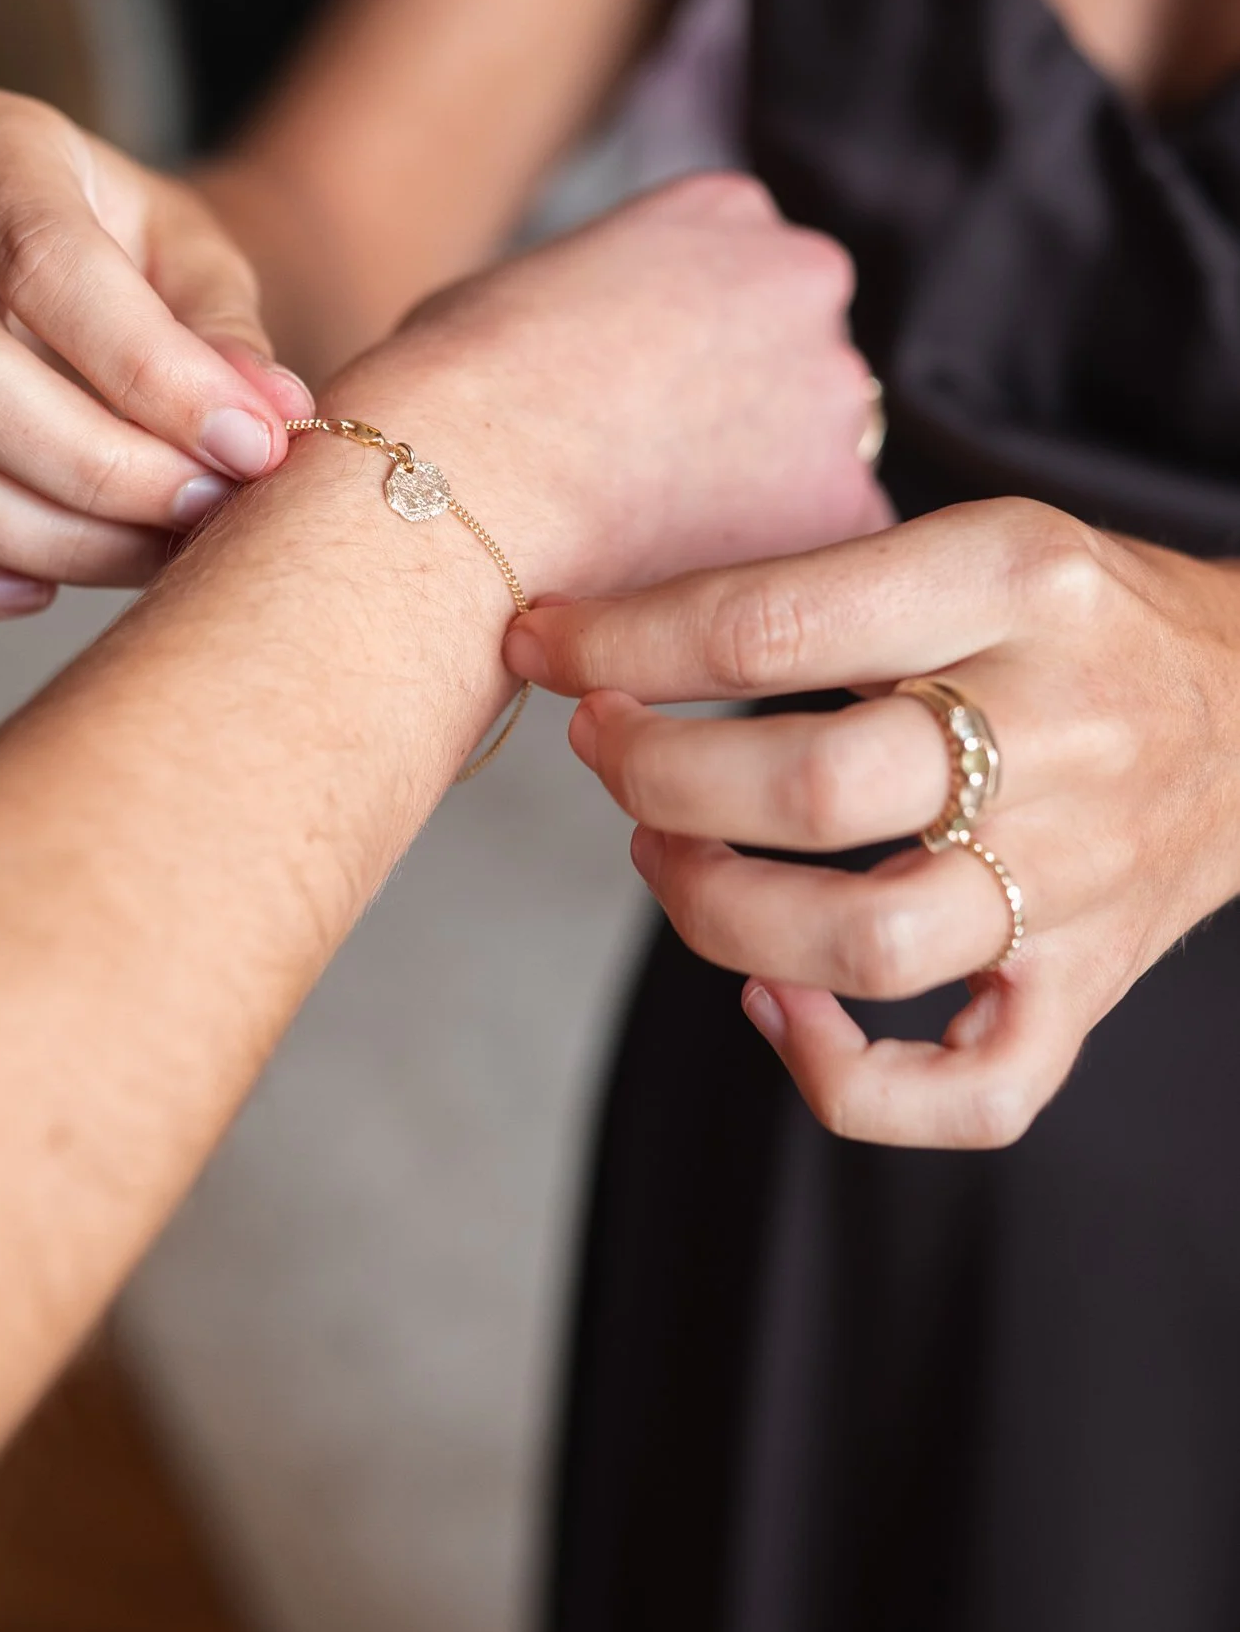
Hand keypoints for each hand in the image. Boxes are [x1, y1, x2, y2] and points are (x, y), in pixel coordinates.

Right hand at [0, 91, 310, 624]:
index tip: (251, 446)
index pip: (44, 257)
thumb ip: (228, 336)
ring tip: (154, 550)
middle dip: (96, 467)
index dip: (151, 370)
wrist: (89, 291)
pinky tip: (36, 591)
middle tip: (203, 509)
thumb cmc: (148, 268)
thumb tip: (267, 420)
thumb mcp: (205, 264)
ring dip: (44, 538)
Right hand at [331, 170, 887, 599]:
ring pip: (817, 459)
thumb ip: (596, 304)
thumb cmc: (455, 388)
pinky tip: (683, 583)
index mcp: (726, 210)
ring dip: (761, 497)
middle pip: (796, 362)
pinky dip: (767, 575)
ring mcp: (841, 393)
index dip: (688, 352)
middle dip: (743, 418)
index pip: (743, 276)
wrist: (468, 480)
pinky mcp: (851, 505)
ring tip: (652, 539)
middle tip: (653, 477)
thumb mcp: (515, 286)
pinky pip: (823, 551)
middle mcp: (806, 282)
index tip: (641, 402)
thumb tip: (581, 357)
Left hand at [507, 501, 1239, 1147]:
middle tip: (604, 746)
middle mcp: (1053, 733)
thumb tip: (604, 637)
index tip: (543, 645)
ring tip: (667, 854)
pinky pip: (971, 1091)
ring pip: (866, 945)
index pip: (773, 624)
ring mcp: (1076, 876)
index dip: (623, 646)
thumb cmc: (1077, 618)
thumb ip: (819, 585)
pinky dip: (845, 1080)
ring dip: (716, 913)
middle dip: (656, 778)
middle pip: (811, 791)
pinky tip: (773, 1007)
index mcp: (1014, 585)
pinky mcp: (1088, 985)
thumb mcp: (972, 540)